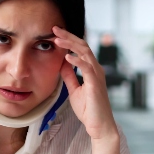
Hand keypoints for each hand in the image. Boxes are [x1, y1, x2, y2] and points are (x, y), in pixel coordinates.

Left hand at [52, 26, 118, 140]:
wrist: (99, 125)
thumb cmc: (89, 109)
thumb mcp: (74, 89)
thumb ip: (69, 76)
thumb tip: (62, 63)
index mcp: (91, 69)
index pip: (80, 49)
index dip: (68, 39)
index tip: (54, 33)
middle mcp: (96, 69)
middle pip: (83, 45)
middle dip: (68, 36)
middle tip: (54, 29)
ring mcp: (97, 75)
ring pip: (85, 52)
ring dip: (70, 45)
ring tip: (57, 40)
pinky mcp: (95, 83)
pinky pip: (87, 67)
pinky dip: (77, 60)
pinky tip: (67, 57)